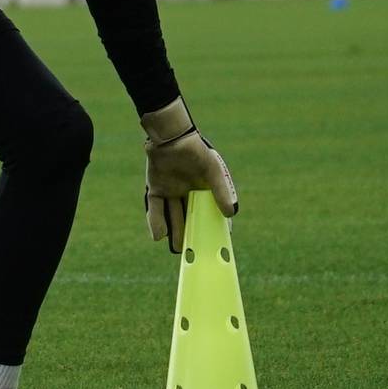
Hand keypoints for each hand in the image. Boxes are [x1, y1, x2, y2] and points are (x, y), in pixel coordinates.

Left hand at [140, 97, 236, 253]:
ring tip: (177, 250)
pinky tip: (158, 236)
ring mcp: (171, 190)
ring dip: (174, 232)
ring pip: (173, 216)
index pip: (210, 213)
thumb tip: (232, 214)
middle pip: (190, 218)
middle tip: (194, 253)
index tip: (217, 244)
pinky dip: (156, 221)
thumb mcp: (213, 171)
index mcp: (204, 189)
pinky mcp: (155, 187)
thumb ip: (222, 192)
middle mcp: (188, 192)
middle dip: (191, 235)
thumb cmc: (196, 151)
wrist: (171, 135)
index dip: (213, 228)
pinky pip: (155, 208)